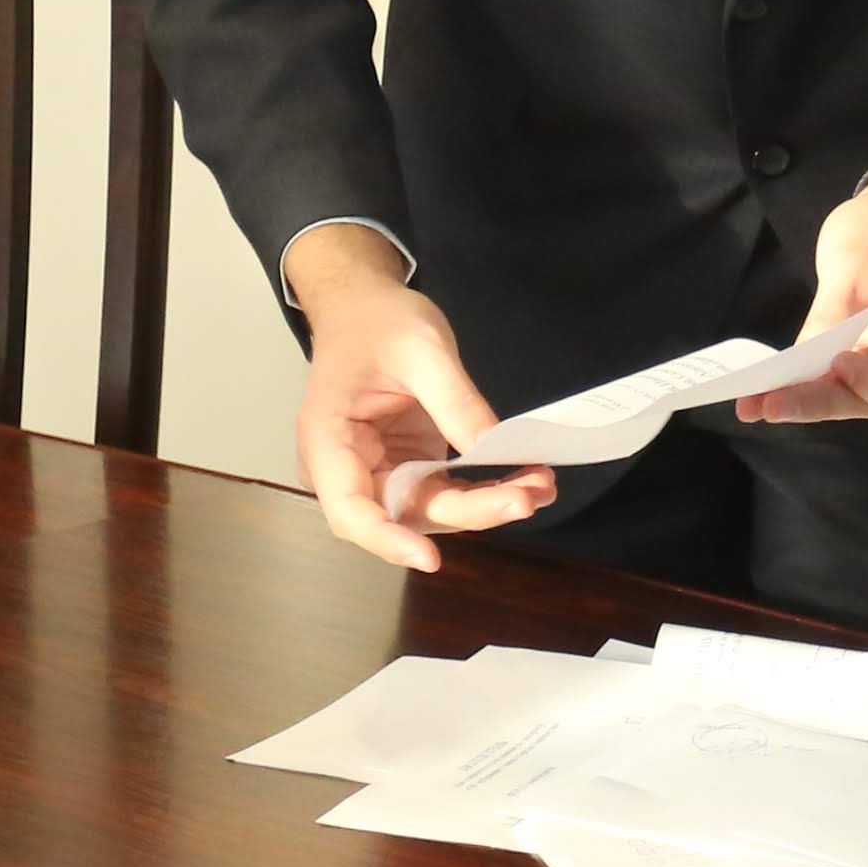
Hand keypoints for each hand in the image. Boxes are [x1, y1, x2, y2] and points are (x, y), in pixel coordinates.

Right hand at [285, 226, 538, 574]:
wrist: (366, 308)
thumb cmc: (376, 322)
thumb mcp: (421, 348)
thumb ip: (455, 401)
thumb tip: (492, 449)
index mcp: (328, 440)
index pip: (350, 509)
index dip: (387, 539)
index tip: (428, 558)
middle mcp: (349, 468)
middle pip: (402, 513)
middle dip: (466, 514)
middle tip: (524, 499)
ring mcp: (380, 471)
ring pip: (430, 510)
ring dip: (485, 506)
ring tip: (538, 486)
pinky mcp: (409, 467)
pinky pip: (446, 492)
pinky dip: (485, 491)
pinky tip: (527, 480)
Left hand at [739, 173, 867, 423]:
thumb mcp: (854, 260)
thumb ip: (832, 316)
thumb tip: (798, 368)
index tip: (839, 365)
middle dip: (827, 401)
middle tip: (771, 404)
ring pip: (861, 400)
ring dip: (809, 402)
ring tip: (757, 404)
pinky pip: (846, 386)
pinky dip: (808, 389)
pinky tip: (764, 397)